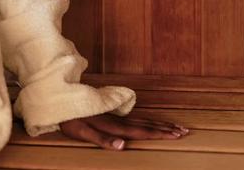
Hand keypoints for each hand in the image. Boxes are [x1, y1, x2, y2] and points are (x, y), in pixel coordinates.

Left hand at [58, 113, 187, 149]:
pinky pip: (134, 117)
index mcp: (113, 126)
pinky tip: (149, 121)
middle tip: (185, 130)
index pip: (141, 131)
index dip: (159, 133)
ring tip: (174, 125)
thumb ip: (103, 140)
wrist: (58, 96)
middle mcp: (117, 119)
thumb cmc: (69, 118)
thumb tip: (123, 146)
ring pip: (142, 119)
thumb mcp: (82, 132)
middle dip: (165, 128)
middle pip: (146, 123)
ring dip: (159, 123)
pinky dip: (146, 119)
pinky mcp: (110, 112)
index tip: (176, 134)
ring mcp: (114, 114)